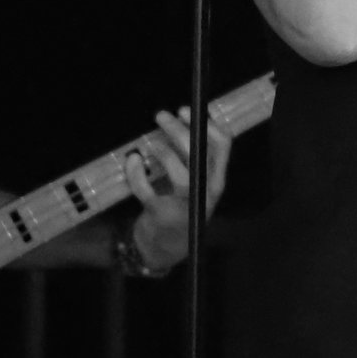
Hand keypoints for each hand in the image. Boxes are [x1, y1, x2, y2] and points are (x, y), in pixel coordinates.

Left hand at [123, 108, 234, 271]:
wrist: (166, 246)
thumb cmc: (181, 207)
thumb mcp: (197, 184)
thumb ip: (196, 159)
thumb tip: (182, 120)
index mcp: (217, 181)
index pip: (223, 146)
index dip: (206, 125)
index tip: (187, 111)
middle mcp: (206, 193)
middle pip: (199, 154)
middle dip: (179, 130)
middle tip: (161, 116)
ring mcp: (184, 205)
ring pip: (177, 171)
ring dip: (162, 151)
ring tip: (151, 143)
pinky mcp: (161, 213)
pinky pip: (145, 188)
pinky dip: (136, 172)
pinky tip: (133, 160)